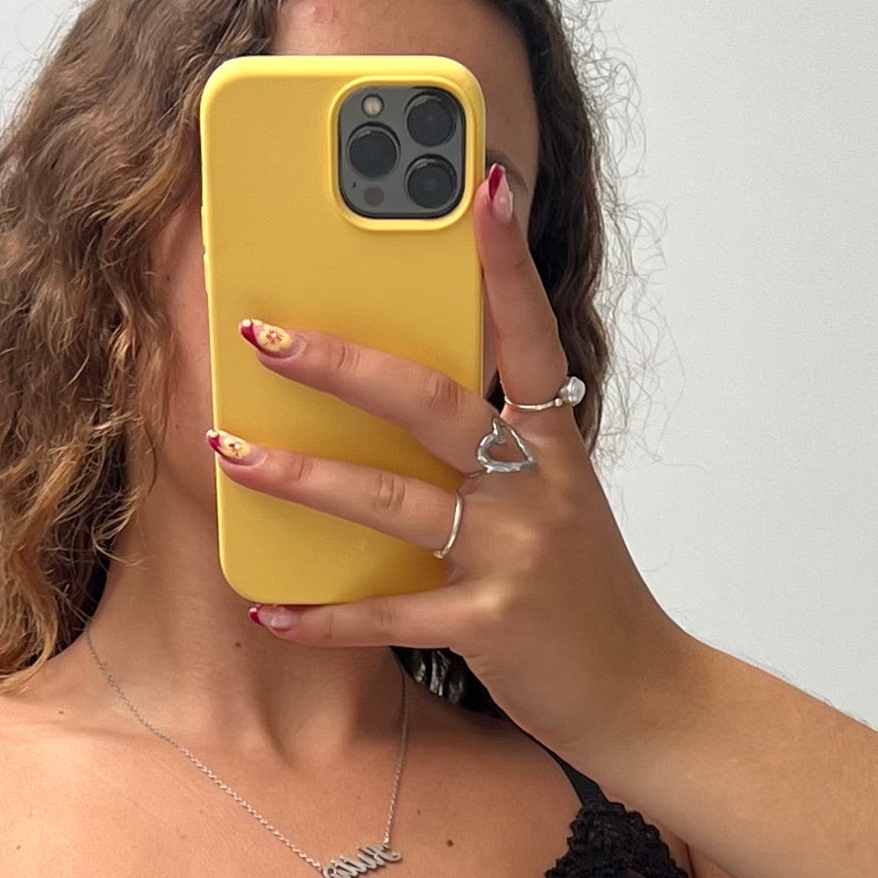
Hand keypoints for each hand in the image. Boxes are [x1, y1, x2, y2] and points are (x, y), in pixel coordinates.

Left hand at [213, 162, 695, 769]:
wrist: (645, 695)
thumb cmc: (586, 595)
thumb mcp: (556, 505)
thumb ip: (499, 451)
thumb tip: (407, 397)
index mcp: (554, 447)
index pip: (528, 332)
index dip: (505, 260)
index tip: (482, 182)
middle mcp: (536, 489)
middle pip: (430, 404)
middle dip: (341, 364)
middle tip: (265, 334)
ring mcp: (513, 557)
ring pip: (392, 502)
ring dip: (303, 476)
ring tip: (232, 454)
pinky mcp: (490, 627)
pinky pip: (390, 615)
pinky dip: (325, 617)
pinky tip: (270, 609)